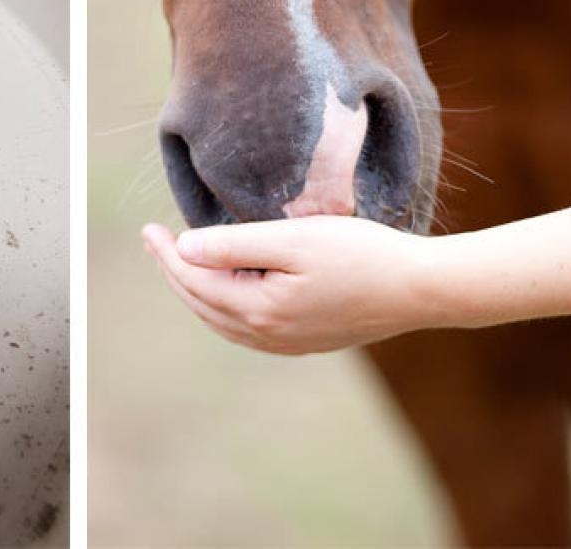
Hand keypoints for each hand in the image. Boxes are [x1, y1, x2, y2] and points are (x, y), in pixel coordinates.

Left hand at [141, 217, 442, 354]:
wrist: (421, 290)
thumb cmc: (362, 255)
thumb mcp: (294, 239)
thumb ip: (235, 245)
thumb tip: (184, 249)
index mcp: (258, 309)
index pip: (194, 281)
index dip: (166, 254)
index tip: (149, 228)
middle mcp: (267, 335)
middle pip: (201, 303)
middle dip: (175, 272)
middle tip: (156, 241)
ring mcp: (287, 343)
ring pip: (222, 320)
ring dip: (197, 292)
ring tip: (182, 262)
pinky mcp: (306, 342)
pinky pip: (247, 329)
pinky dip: (224, 307)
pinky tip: (227, 290)